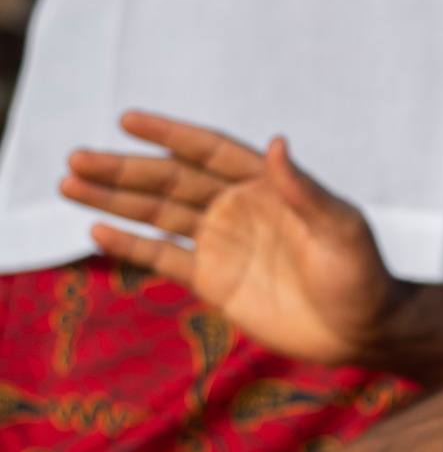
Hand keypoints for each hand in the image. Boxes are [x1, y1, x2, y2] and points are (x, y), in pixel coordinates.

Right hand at [60, 111, 401, 366]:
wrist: (364, 332)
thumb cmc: (363, 277)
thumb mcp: (341, 230)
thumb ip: (306, 191)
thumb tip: (277, 144)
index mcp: (267, 187)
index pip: (208, 151)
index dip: (169, 134)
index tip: (128, 119)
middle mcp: (239, 209)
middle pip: (171, 180)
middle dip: (124, 169)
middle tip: (77, 158)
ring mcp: (224, 244)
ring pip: (160, 215)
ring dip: (115, 200)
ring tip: (68, 183)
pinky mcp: (216, 282)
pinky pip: (165, 259)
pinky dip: (132, 245)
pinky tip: (96, 229)